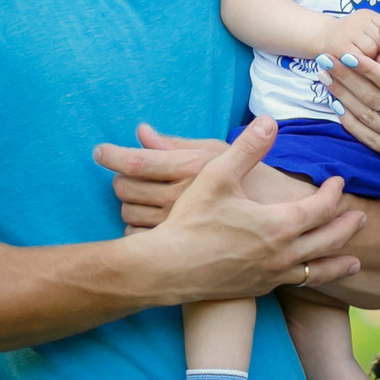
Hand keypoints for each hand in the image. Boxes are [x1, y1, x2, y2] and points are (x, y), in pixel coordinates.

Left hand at [97, 124, 311, 229]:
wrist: (279, 226)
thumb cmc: (249, 183)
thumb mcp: (218, 155)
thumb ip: (177, 144)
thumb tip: (142, 131)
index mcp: (190, 170)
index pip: (135, 162)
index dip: (110, 155)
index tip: (100, 151)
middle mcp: (179, 199)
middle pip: (124, 188)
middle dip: (121, 179)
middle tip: (129, 174)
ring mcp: (176, 227)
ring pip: (128, 215)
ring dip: (129, 204)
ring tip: (142, 197)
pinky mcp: (177, 248)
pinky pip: (137, 238)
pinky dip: (137, 229)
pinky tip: (150, 222)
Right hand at [130, 118, 370, 300]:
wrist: (166, 269)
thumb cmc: (190, 221)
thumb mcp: (217, 175)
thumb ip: (248, 148)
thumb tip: (270, 120)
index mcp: (280, 225)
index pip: (321, 207)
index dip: (333, 192)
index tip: (338, 181)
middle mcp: (283, 254)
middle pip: (329, 240)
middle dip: (347, 227)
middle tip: (361, 217)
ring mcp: (271, 276)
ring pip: (317, 270)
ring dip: (339, 262)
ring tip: (355, 262)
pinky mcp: (257, 290)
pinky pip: (295, 284)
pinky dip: (312, 278)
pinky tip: (308, 274)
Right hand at [314, 10, 379, 63]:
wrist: (325, 36)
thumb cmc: (354, 34)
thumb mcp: (369, 26)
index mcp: (367, 15)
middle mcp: (357, 20)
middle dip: (379, 50)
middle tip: (371, 53)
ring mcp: (347, 34)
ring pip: (371, 50)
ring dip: (371, 58)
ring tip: (364, 57)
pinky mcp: (341, 48)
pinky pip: (360, 59)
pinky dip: (361, 64)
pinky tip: (357, 63)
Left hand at [324, 47, 379, 201]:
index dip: (367, 68)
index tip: (347, 54)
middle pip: (371, 97)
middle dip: (345, 77)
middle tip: (325, 59)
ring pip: (365, 116)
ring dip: (341, 96)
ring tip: (324, 78)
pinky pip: (367, 137)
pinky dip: (349, 122)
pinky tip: (336, 107)